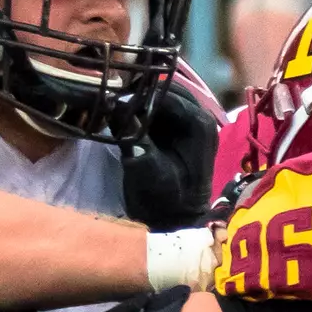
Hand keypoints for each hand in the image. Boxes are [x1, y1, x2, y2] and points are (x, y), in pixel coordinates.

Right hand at [119, 84, 219, 231]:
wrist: (173, 222)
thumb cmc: (164, 203)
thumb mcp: (149, 174)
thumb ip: (136, 139)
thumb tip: (118, 108)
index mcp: (199, 125)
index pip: (166, 94)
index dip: (138, 96)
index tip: (112, 102)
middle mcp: (200, 116)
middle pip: (165, 88)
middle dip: (138, 94)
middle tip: (111, 104)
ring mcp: (191, 120)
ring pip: (161, 94)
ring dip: (139, 100)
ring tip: (115, 110)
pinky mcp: (179, 127)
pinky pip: (160, 106)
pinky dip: (142, 108)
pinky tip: (123, 117)